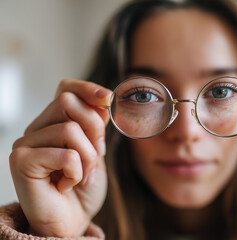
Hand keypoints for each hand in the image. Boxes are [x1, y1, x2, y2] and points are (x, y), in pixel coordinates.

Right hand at [9, 79, 111, 236]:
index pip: (65, 89)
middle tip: (94, 155)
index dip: (87, 89)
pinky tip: (66, 184)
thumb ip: (96, 125)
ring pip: (70, 129)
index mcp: (54, 122)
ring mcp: (25, 144)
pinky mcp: (21, 162)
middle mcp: (36, 129)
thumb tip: (104, 99)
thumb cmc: (83, 188)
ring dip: (87, 157)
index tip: (108, 98)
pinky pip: (66, 154)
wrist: (72, 221)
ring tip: (80, 175)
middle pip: (68, 103)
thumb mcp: (96, 150)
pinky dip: (76, 172)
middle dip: (94, 130)